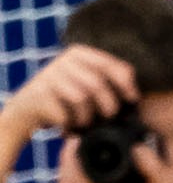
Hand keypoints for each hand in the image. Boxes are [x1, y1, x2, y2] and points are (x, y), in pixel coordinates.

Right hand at [6, 43, 139, 142]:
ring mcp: (49, 75)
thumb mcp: (85, 84)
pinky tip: (68, 129)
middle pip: (97, 83)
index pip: (111, 64)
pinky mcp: (38, 94)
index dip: (127, 84)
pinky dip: (70, 125)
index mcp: (80, 53)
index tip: (133, 100)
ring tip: (84, 124)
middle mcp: (64, 60)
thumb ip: (107, 83)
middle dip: (108, 106)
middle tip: (107, 119)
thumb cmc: (65, 100)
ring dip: (87, 118)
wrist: (26, 110)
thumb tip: (136, 98)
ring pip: (81, 98)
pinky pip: (64, 112)